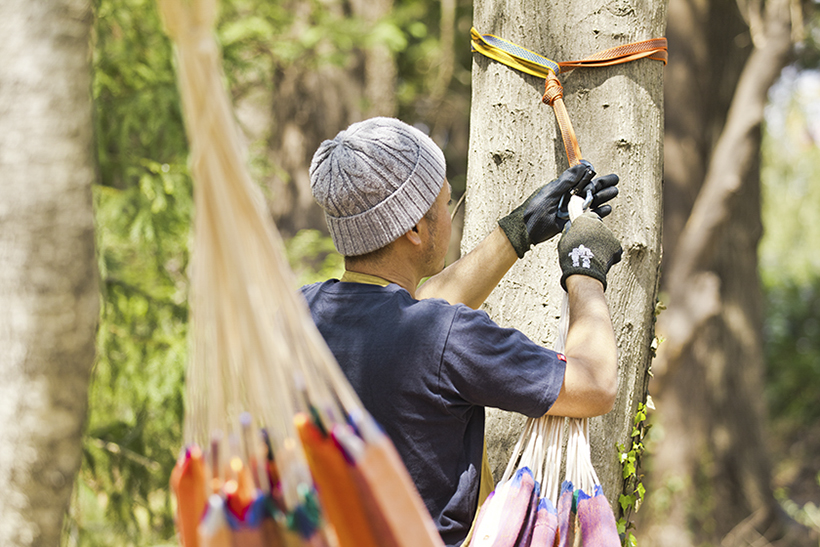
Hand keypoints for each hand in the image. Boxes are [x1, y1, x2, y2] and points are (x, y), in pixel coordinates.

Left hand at [498, 162, 618, 257]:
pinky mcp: (573, 222)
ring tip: (614, 192)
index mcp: (563, 187)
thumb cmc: (535, 209)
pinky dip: (598, 212)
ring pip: (591, 201)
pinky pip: (589, 216)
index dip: (593, 176)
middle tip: (616, 181)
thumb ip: (567, 181)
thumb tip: (583, 166)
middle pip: (589, 189)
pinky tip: (607, 208)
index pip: (581, 179)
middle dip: (602, 185)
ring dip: (603, 197)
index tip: (598, 172)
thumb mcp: (551, 192)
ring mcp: (572, 209)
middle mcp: (569, 197)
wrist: (527, 231)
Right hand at [558, 212, 621, 290]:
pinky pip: (614, 248)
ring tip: (594, 255)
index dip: (588, 224)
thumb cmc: (571, 256)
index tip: (586, 229)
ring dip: (603, 244)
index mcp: (584, 220)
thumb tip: (570, 227)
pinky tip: (602, 259)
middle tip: (589, 245)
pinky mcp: (617, 245)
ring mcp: (610, 235)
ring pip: (607, 237)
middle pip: (599, 227)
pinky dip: (610, 253)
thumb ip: (569, 231)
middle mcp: (599, 224)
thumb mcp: (564, 240)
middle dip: (596, 235)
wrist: (583, 270)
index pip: (590, 216)